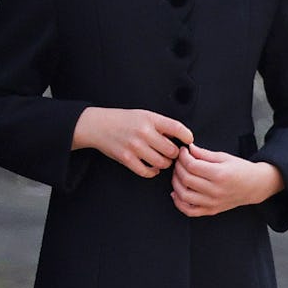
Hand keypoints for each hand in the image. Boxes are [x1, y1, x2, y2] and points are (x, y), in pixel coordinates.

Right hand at [73, 107, 193, 177]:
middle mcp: (144, 132)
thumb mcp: (144, 115)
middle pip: (171, 150)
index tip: (188, 141)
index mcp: (151, 119)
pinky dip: (153, 172)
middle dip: (174, 154)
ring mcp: (135, 146)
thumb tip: (181, 137)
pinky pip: (147, 172)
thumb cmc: (125, 120)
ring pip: (162, 163)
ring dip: (165, 164)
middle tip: (172, 153)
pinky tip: (153, 168)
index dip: (187, 137)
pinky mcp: (126, 158)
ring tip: (162, 160)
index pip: (177, 128)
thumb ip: (161, 125)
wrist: (99, 125)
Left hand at [171, 143, 283, 216]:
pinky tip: (177, 193)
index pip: (192, 166)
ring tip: (178, 174)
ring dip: (176, 184)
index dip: (183, 157)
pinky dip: (179, 203)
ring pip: (184, 196)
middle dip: (178, 168)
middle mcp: (215, 190)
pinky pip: (189, 211)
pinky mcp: (211, 210)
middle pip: (186, 179)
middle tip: (179, 161)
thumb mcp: (224, 157)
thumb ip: (204, 154)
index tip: (183, 151)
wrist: (254, 186)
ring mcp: (212, 203)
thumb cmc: (241, 170)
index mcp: (219, 174)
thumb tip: (189, 149)